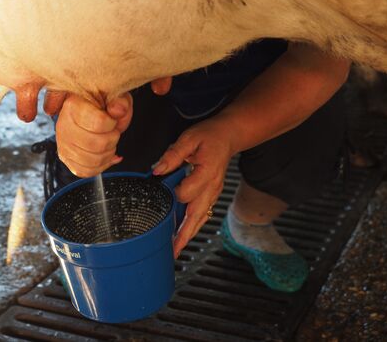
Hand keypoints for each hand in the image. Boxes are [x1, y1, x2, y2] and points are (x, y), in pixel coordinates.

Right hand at [54, 92, 132, 176]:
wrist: (88, 110)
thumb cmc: (102, 103)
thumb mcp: (115, 96)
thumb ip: (120, 101)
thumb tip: (118, 111)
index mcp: (73, 106)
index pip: (99, 123)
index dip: (112, 124)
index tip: (112, 119)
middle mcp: (63, 125)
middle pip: (97, 144)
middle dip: (112, 139)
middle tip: (112, 131)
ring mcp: (63, 144)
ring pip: (93, 160)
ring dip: (108, 153)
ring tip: (108, 141)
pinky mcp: (66, 158)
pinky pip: (86, 171)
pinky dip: (101, 165)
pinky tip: (105, 154)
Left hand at [153, 116, 234, 257]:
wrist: (229, 136)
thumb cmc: (209, 136)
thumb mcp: (190, 138)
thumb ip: (173, 154)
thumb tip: (157, 170)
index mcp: (207, 173)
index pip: (187, 192)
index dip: (172, 194)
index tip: (161, 190)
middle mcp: (212, 188)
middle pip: (197, 216)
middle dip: (184, 234)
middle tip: (172, 250)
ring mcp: (213, 193)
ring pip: (201, 219)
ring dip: (188, 235)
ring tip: (175, 250)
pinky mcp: (212, 195)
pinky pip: (202, 214)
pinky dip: (193, 227)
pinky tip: (182, 235)